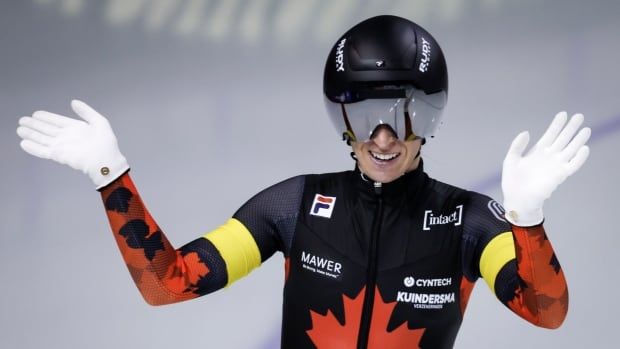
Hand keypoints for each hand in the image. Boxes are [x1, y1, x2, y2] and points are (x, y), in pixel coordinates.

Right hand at [17, 100, 128, 188]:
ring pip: (42, 139)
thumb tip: (73, 102)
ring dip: (31, 134)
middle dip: (34, 125)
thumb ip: (86, 111)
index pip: (57, 121)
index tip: (36, 113)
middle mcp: (66, 136)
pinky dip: (33, 148)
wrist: (106, 161)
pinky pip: (43, 151)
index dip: (46, 117)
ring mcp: (62, 146)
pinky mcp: (59, 155)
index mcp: (75, 128)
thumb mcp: (99, 122)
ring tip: (20, 130)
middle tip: (22, 120)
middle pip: (46, 129)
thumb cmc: (106, 143)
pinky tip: (24, 143)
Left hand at [502, 111, 589, 225]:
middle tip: (579, 116)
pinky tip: (584, 148)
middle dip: (571, 128)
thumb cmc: (512, 180)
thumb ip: (518, 145)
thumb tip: (526, 132)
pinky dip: (579, 158)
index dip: (557, 125)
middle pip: (563, 139)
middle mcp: (549, 156)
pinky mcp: (559, 176)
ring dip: (578, 140)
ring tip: (586, 129)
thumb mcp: (511, 159)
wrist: (516, 198)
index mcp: (538, 151)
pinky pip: (572, 165)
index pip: (550, 134)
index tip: (563, 114)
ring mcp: (555, 165)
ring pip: (570, 150)